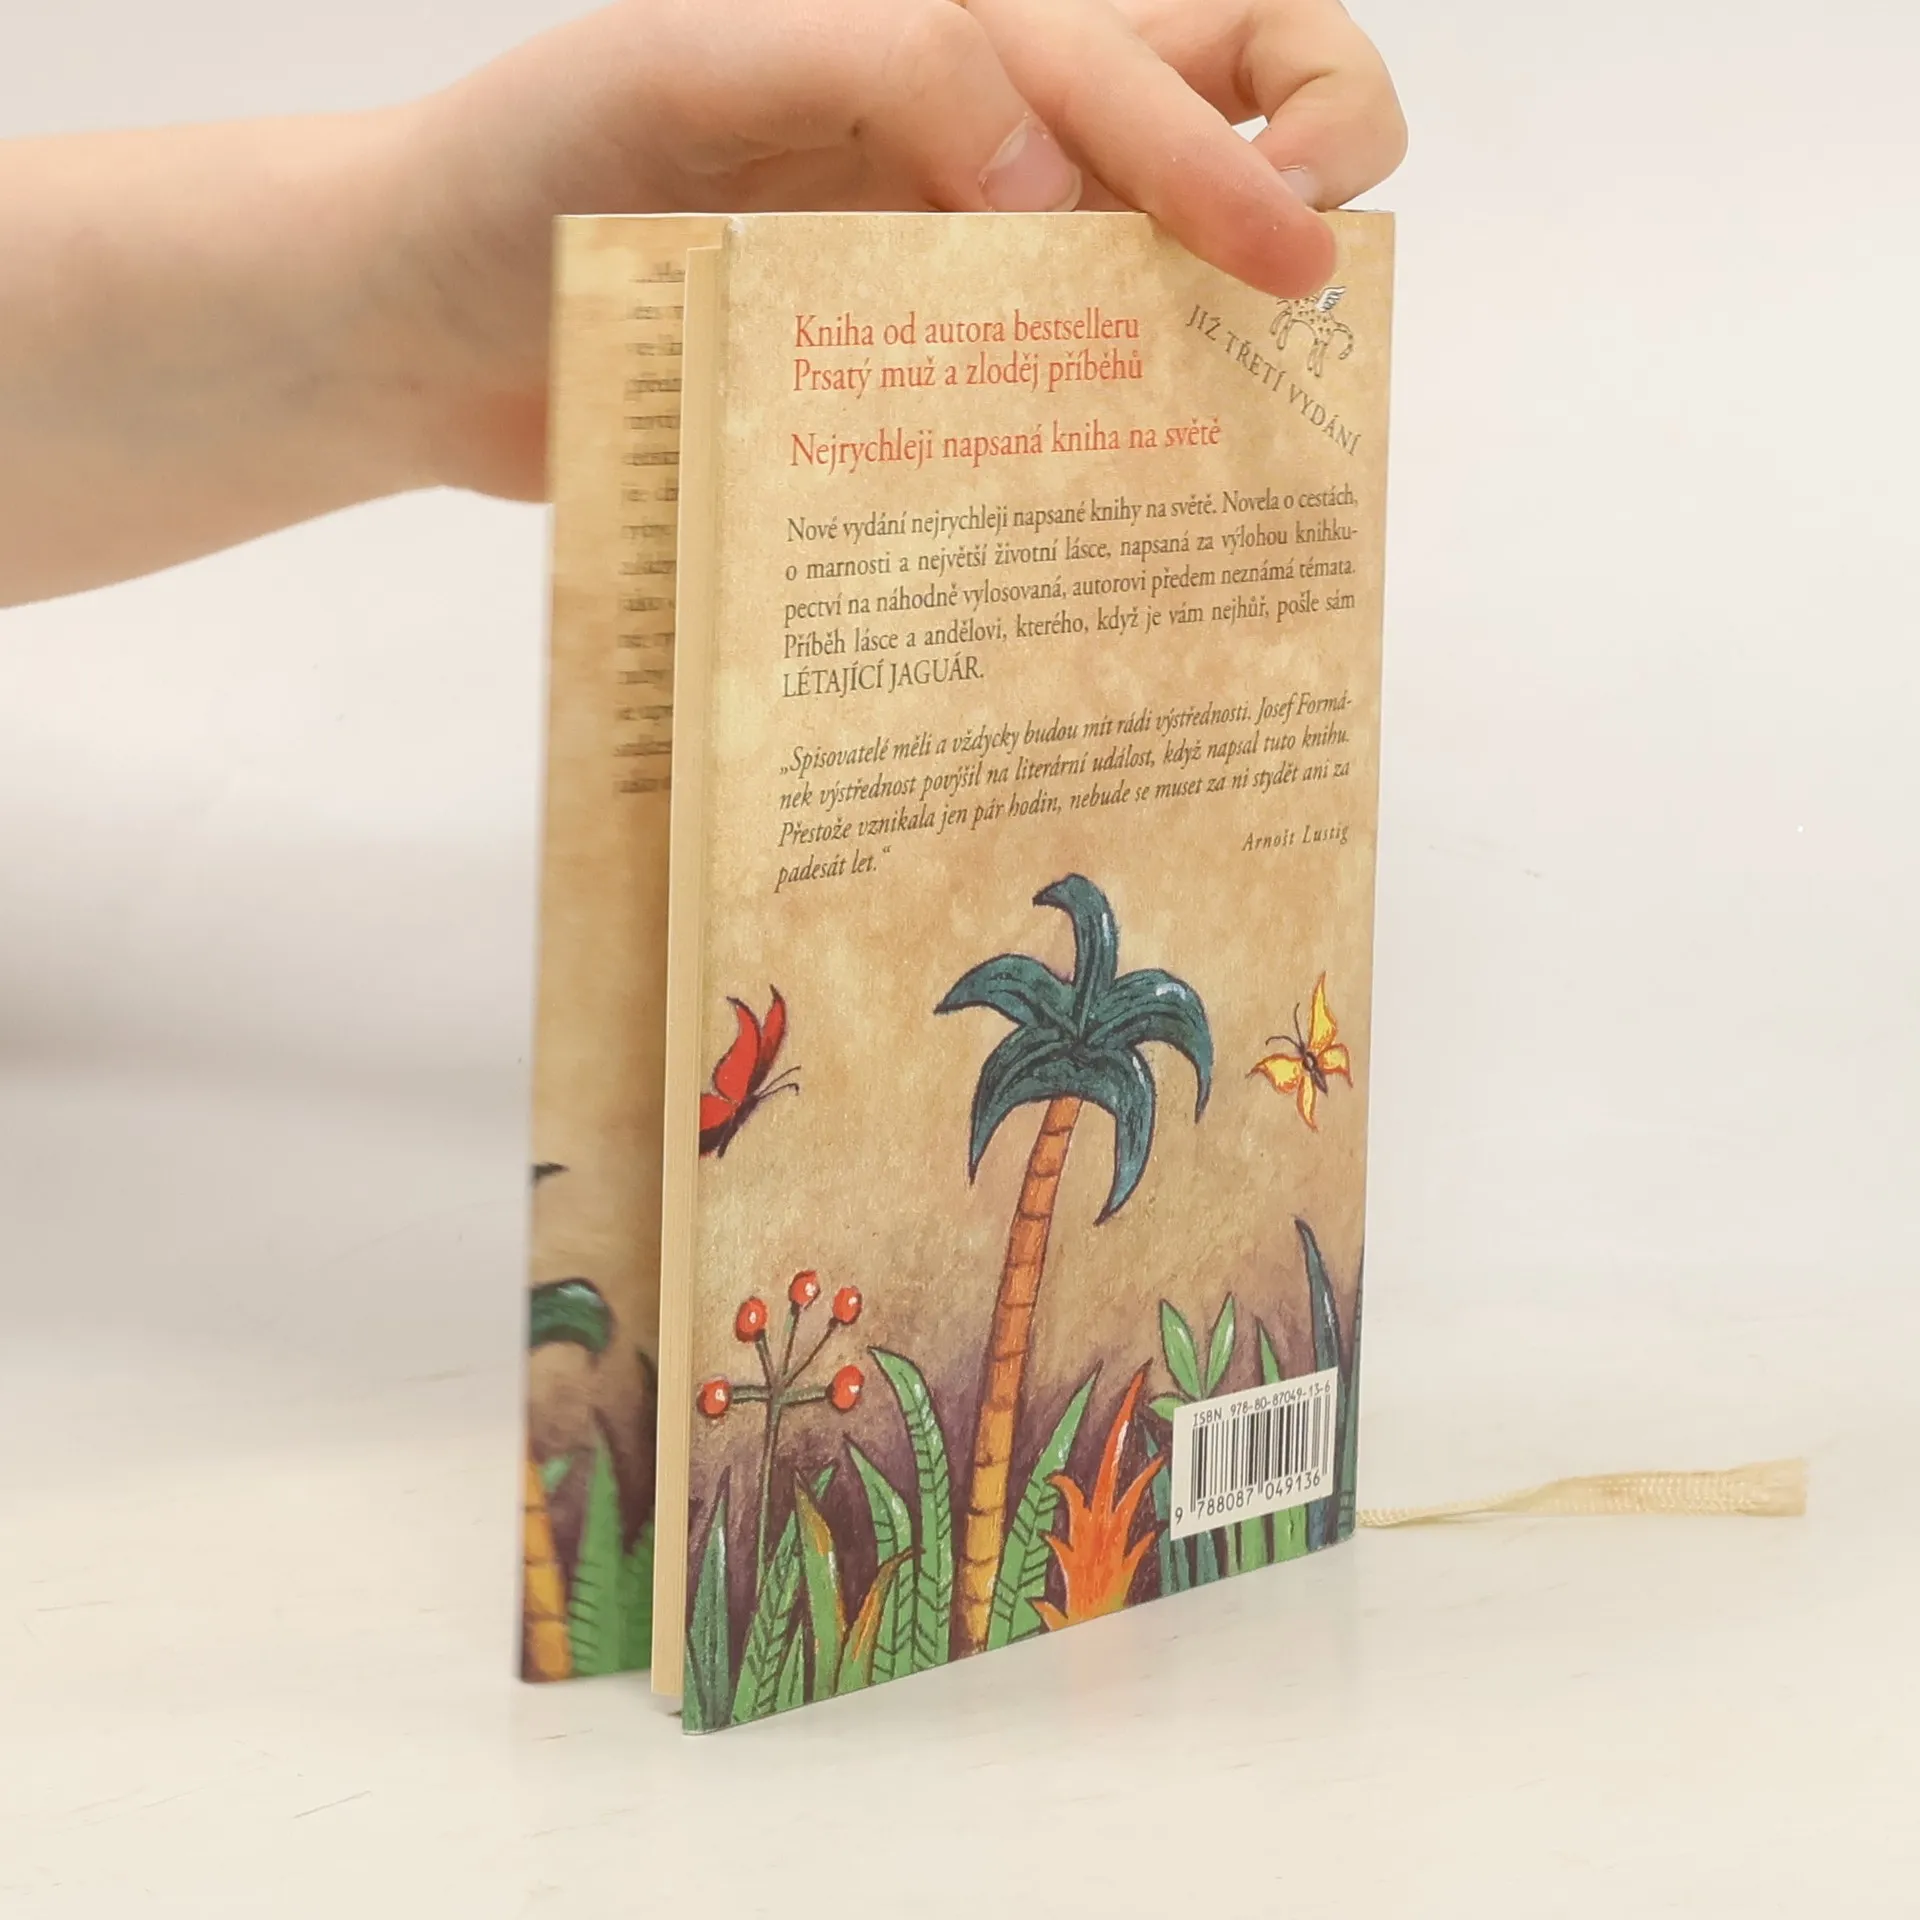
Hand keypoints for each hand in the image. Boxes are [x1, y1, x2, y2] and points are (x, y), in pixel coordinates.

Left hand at [390, 0, 1405, 496]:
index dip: (1262, 136)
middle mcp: (982, 143)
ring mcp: (956, 271)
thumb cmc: (526, 160)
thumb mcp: (687, 61)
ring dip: (1218, 335)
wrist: (419, 324)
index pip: (1172, 51)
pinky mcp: (914, 390)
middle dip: (1309, 178)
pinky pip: (1046, 404)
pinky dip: (1106, 443)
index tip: (1282, 253)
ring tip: (1232, 420)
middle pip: (1227, 111)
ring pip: (1153, 280)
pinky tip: (1111, 505)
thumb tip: (1054, 198)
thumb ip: (887, 63)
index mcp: (951, 36)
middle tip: (1297, 295)